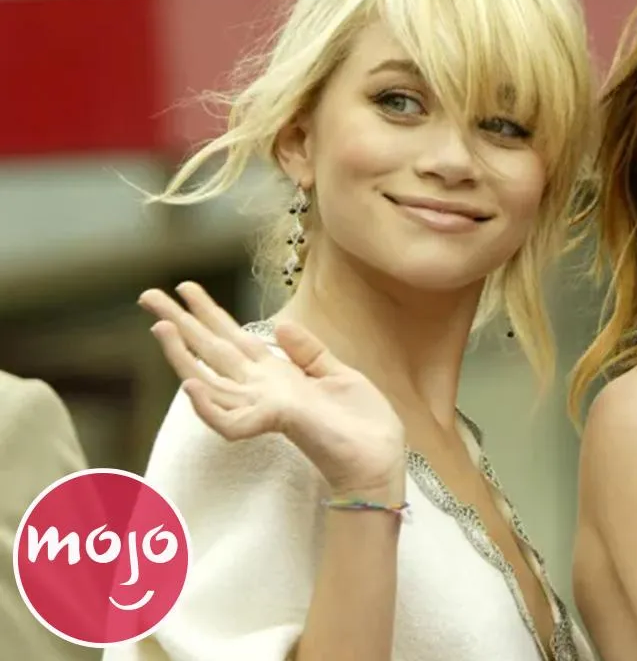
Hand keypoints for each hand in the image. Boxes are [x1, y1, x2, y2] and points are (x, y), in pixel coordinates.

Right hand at [139, 282, 405, 498]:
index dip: (210, 313)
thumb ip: (309, 352)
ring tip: (161, 328)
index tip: (186, 288)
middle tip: (148, 295)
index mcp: (277, 375)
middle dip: (181, 324)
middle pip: (212, 351)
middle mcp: (263, 390)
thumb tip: (281, 324)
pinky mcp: (276, 424)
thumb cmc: (361, 423)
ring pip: (209, 382)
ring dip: (183, 357)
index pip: (234, 339)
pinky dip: (209, 407)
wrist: (379, 457)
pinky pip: (230, 421)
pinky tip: (191, 386)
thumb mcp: (338, 375)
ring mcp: (265, 408)